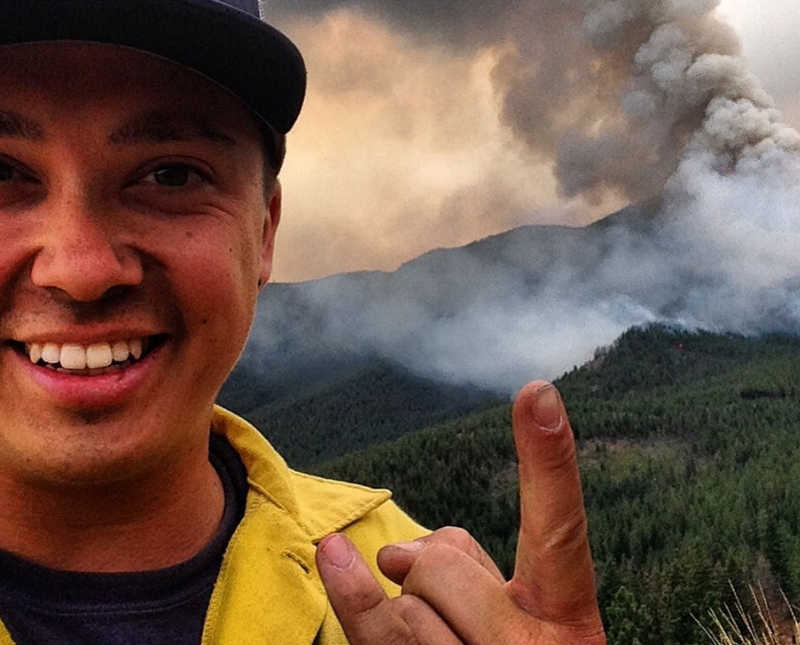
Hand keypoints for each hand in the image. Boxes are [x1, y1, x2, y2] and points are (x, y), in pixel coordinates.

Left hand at [316, 381, 605, 643]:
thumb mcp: (518, 627)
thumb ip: (470, 571)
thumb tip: (398, 548)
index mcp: (569, 625)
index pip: (561, 530)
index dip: (549, 461)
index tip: (535, 391)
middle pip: (443, 563)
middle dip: (428, 566)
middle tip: (439, 596)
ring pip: (400, 609)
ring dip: (397, 609)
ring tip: (433, 635)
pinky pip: (373, 635)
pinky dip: (355, 602)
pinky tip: (337, 561)